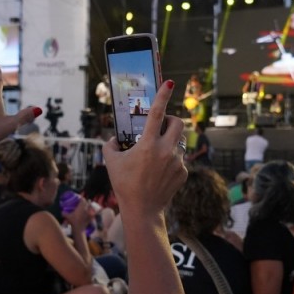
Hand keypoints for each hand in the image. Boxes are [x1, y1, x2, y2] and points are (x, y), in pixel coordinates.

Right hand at [64, 196, 92, 232]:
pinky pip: (94, 213)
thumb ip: (64, 213)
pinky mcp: (91, 217)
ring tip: (90, 206)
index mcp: (80, 207)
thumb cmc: (73, 221)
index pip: (83, 200)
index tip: (81, 198)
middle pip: (88, 202)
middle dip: (87, 201)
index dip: (82, 198)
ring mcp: (89, 213)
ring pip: (92, 207)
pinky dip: (94, 212)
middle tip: (85, 202)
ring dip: (91, 206)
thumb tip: (61, 212)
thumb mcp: (67, 217)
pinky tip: (94, 212)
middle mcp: (86, 209)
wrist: (79, 228)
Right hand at [104, 80, 186, 218]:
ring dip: (169, 142)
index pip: (157, 113)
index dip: (162, 95)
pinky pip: (179, 159)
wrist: (143, 210)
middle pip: (178, 123)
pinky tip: (160, 172)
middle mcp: (165, 150)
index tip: (169, 83)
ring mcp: (177, 162)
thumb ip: (110, 145)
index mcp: (148, 145)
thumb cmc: (124, 185)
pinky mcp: (183, 172)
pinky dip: (170, 160)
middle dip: (172, 119)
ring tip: (156, 155)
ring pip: (178, 142)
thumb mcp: (111, 162)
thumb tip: (113, 138)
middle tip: (163, 125)